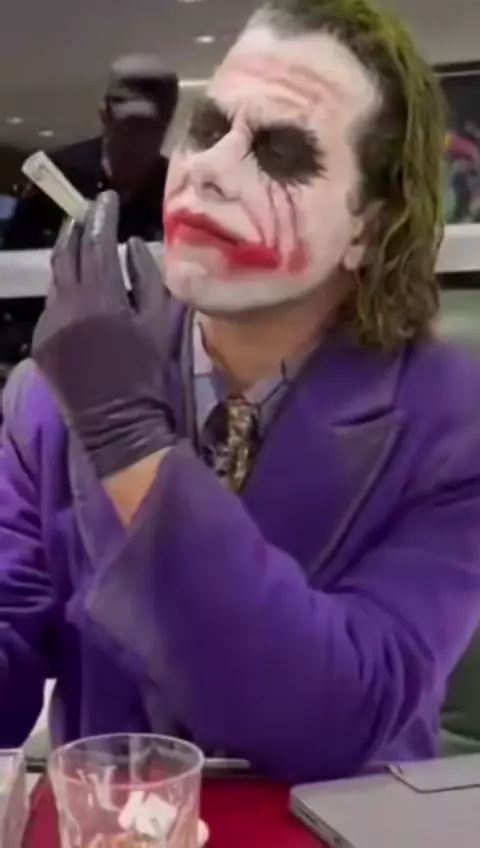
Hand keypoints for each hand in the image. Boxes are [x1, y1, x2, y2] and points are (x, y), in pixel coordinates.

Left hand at [32, 191, 175, 478]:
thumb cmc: (151, 376)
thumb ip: (149, 279)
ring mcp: (48, 325)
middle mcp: (66, 306)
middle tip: (90, 212)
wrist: (119, 426)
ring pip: (55, 278)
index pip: (96, 242)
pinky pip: (51, 306)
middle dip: (77, 228)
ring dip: (69, 258)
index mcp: (101, 299)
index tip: (108, 197)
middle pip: (66, 253)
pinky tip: (79, 290)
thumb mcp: (162, 325)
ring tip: (83, 244)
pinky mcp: (40, 344)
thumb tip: (133, 244)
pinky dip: (65, 290)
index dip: (102, 216)